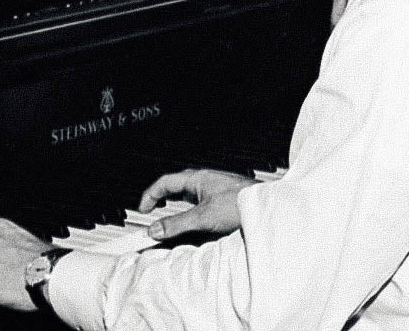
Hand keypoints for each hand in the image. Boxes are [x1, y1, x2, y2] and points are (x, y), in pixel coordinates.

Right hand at [138, 168, 254, 239]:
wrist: (266, 209)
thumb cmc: (241, 204)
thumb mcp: (203, 217)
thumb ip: (177, 224)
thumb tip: (156, 229)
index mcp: (198, 179)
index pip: (166, 182)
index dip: (150, 195)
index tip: (142, 210)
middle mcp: (206, 182)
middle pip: (177, 188)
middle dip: (162, 200)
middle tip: (152, 213)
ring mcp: (216, 191)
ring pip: (190, 198)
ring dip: (178, 209)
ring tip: (170, 222)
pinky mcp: (224, 203)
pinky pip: (202, 207)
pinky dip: (192, 215)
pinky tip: (194, 226)